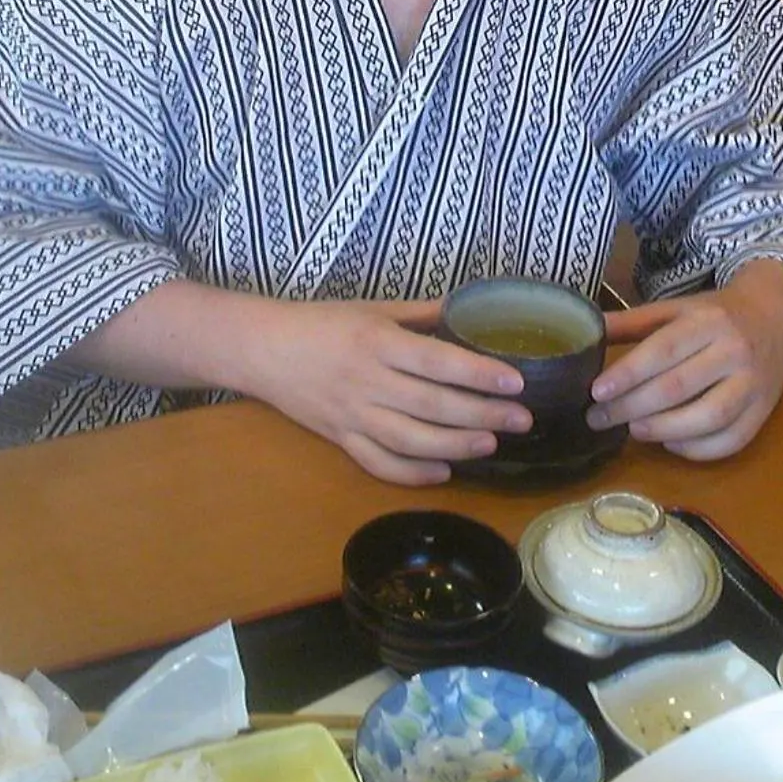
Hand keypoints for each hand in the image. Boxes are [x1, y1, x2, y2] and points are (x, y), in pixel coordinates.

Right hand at [233, 297, 533, 484]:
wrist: (261, 349)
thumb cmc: (320, 322)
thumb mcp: (371, 308)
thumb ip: (420, 314)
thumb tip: (469, 310)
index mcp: (377, 342)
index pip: (436, 362)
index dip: (478, 374)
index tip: (516, 381)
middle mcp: (367, 381)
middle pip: (432, 405)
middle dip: (482, 415)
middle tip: (521, 420)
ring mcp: (352, 415)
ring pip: (410, 439)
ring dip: (455, 446)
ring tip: (490, 444)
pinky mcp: (340, 439)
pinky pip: (378, 463)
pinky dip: (412, 473)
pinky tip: (444, 472)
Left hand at [585, 260, 782, 459]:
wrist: (775, 315)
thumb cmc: (716, 314)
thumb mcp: (676, 308)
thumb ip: (632, 322)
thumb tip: (585, 335)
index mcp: (707, 321)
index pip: (662, 350)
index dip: (627, 374)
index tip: (596, 392)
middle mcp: (734, 351)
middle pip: (678, 387)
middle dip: (631, 408)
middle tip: (599, 418)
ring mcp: (753, 384)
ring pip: (707, 418)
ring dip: (663, 430)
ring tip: (632, 431)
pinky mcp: (764, 411)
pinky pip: (731, 440)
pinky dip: (696, 449)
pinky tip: (670, 442)